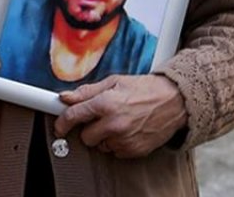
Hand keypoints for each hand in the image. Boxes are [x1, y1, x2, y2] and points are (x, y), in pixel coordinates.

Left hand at [54, 74, 187, 157]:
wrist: (175, 101)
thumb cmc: (146, 89)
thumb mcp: (114, 82)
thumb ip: (87, 92)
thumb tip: (66, 97)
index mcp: (106, 104)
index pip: (74, 116)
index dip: (62, 122)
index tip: (58, 126)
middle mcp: (114, 124)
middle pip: (85, 137)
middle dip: (88, 128)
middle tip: (99, 118)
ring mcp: (125, 139)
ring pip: (100, 145)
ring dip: (103, 137)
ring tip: (117, 122)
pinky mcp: (135, 150)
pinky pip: (115, 152)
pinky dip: (117, 143)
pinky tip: (127, 130)